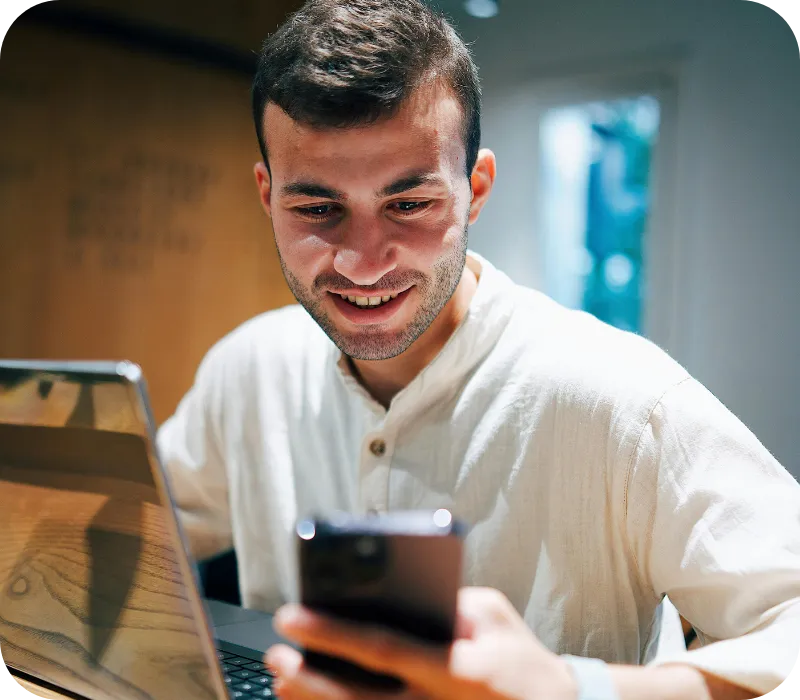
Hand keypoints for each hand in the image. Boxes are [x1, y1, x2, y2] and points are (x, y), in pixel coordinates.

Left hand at [264, 586, 577, 699]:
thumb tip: (402, 598)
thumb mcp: (494, 616)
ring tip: (282, 685)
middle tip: (275, 656)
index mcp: (456, 668)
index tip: (292, 617)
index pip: (381, 648)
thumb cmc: (522, 660)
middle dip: (308, 677)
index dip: (331, 633)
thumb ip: (449, 603)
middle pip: (357, 699)